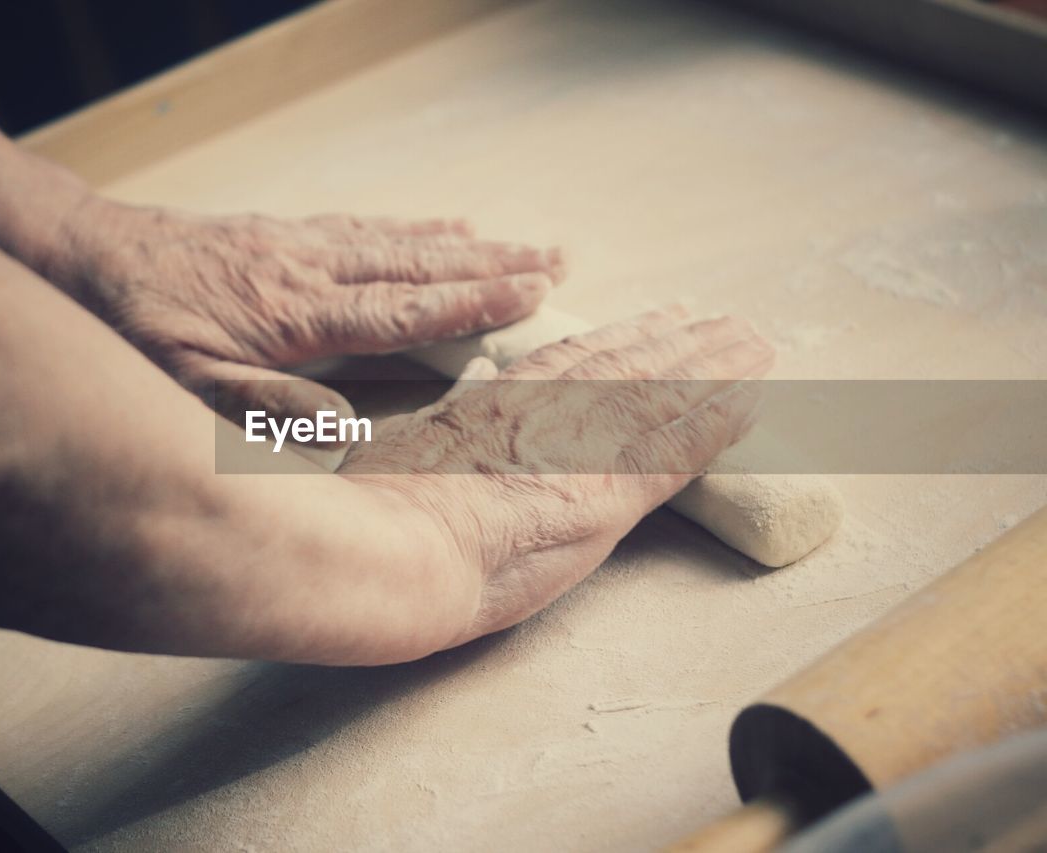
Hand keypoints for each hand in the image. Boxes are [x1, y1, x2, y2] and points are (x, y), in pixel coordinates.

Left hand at [46, 198, 564, 418]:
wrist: (73, 251)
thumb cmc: (129, 331)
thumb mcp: (186, 389)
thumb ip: (268, 410)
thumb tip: (349, 430)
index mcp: (297, 316)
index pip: (404, 311)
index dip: (473, 306)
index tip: (535, 295)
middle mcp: (309, 270)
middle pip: (418, 266)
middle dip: (494, 266)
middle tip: (558, 262)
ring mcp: (296, 245)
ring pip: (398, 243)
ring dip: (465, 246)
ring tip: (519, 245)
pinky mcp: (278, 235)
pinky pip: (361, 228)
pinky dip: (410, 230)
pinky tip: (436, 227)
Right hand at [339, 308, 774, 648]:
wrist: (394, 549)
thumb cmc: (381, 506)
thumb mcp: (409, 440)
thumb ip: (452, 411)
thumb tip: (473, 378)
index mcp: (502, 402)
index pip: (578, 360)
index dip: (626, 338)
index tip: (660, 320)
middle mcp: (550, 412)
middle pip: (633, 366)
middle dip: (683, 342)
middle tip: (726, 323)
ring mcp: (583, 451)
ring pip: (666, 393)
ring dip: (717, 367)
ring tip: (756, 344)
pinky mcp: (611, 497)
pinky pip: (681, 447)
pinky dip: (720, 420)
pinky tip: (754, 400)